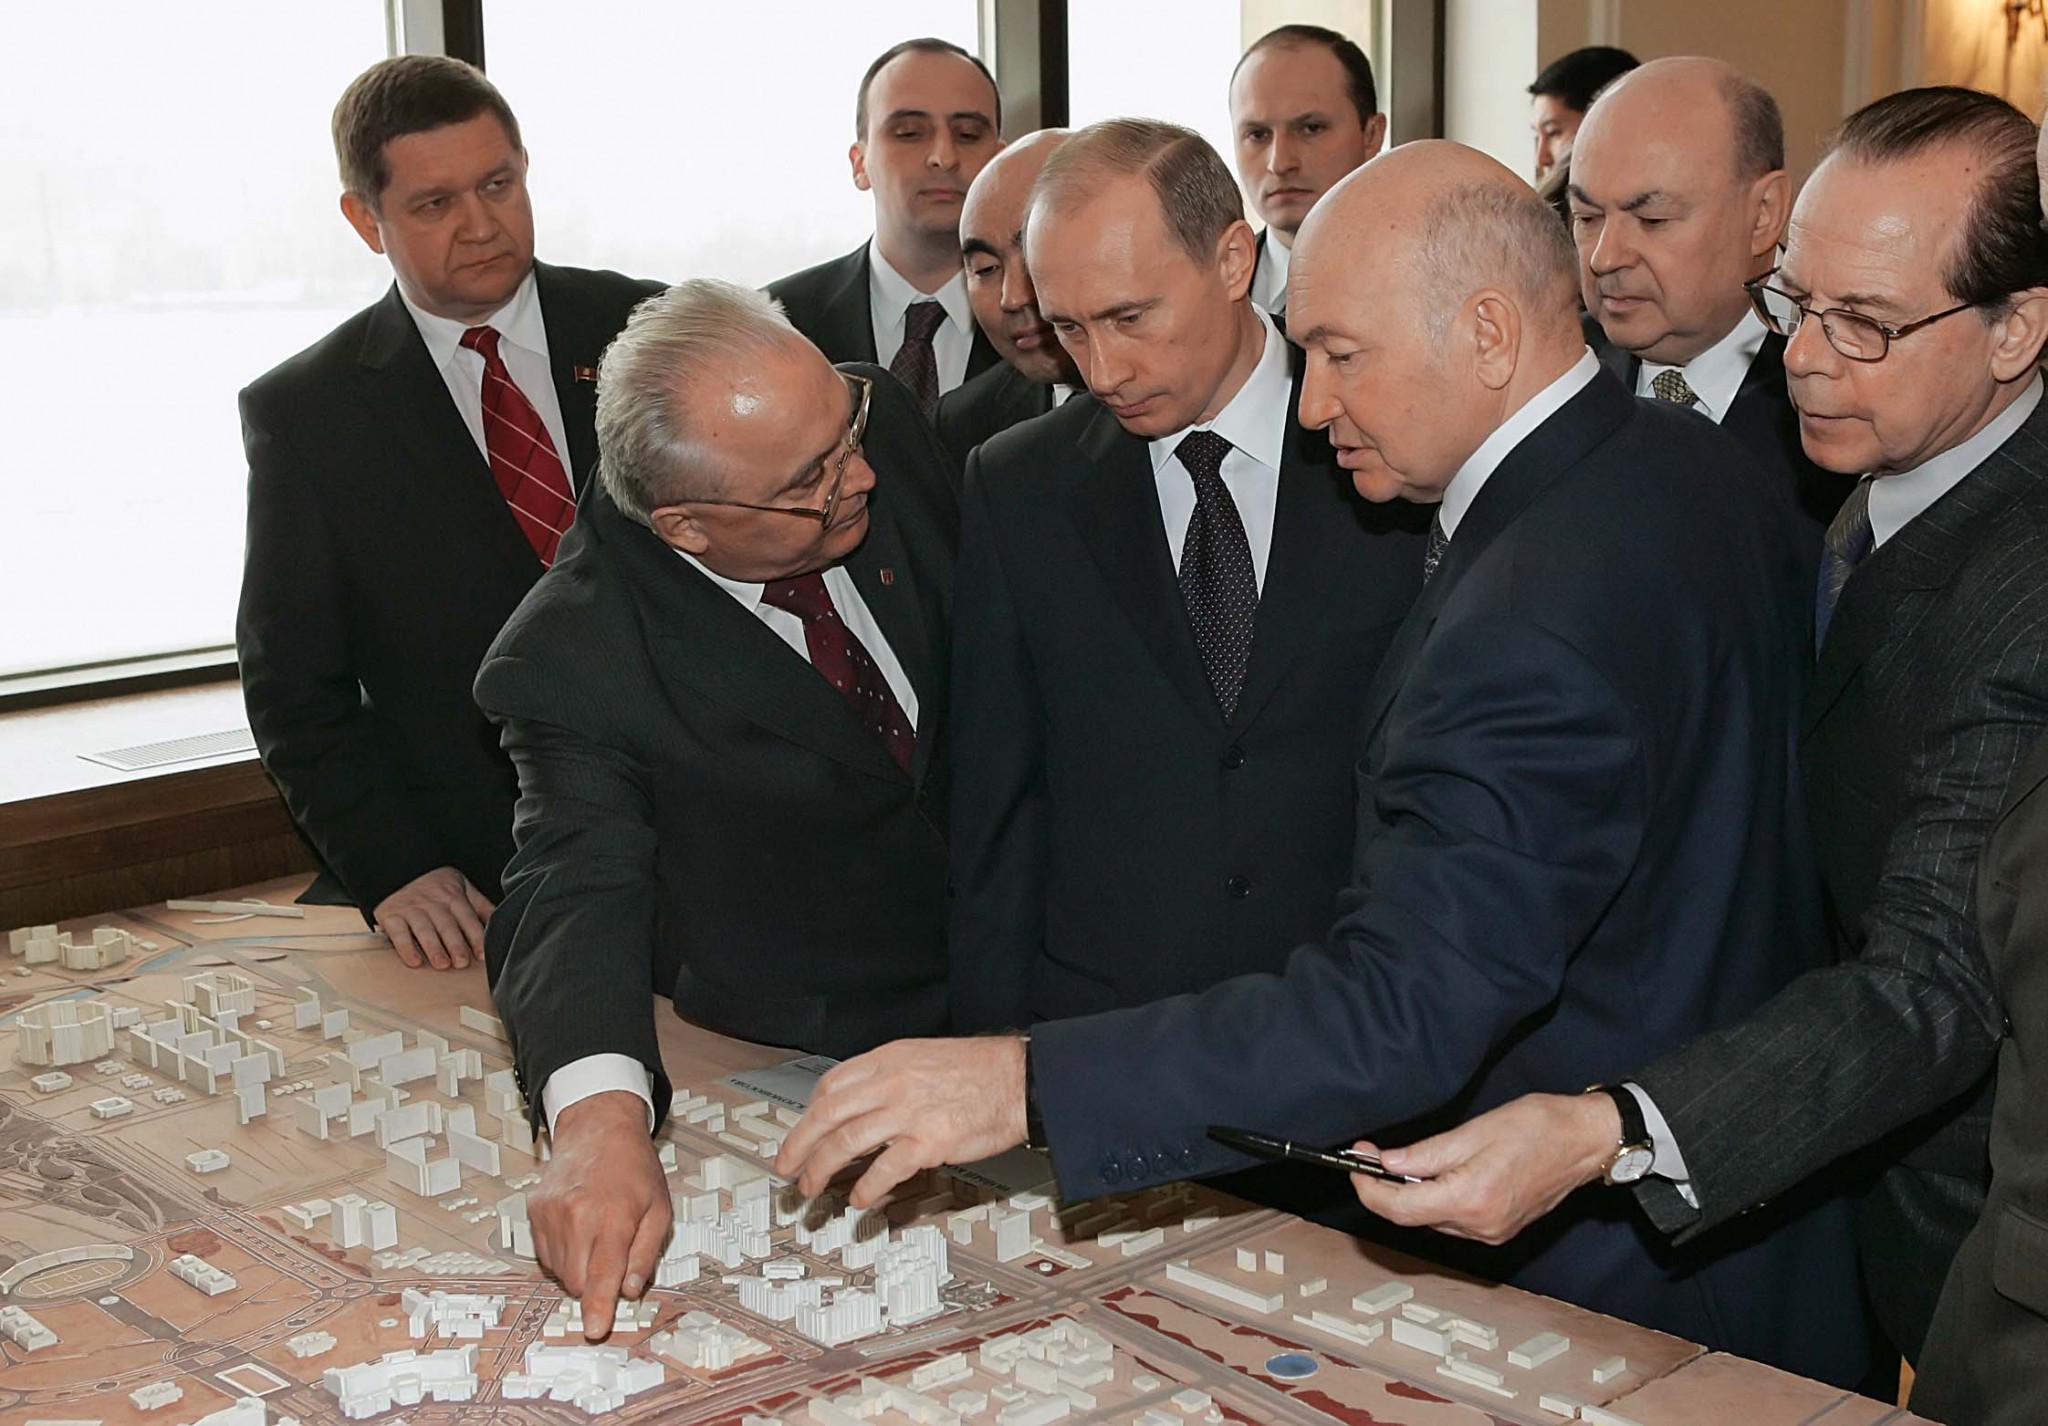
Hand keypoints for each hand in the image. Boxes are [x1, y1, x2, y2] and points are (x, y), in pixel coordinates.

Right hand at [372, 866, 492, 969]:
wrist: (400, 869)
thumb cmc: (436, 886)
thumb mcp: (462, 888)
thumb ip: (481, 907)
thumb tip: (502, 922)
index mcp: (453, 896)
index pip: (467, 917)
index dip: (475, 936)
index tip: (482, 955)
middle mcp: (432, 901)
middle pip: (446, 924)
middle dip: (456, 944)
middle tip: (462, 963)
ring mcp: (411, 908)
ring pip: (424, 929)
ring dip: (434, 948)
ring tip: (442, 964)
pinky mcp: (390, 915)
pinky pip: (398, 933)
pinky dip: (405, 948)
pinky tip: (414, 961)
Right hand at [529, 1091, 668, 1340]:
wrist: (598, 1129)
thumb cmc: (635, 1169)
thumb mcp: (659, 1209)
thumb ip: (645, 1254)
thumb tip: (630, 1291)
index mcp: (613, 1215)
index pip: (604, 1273)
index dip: (599, 1306)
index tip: (595, 1329)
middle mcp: (576, 1215)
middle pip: (578, 1281)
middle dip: (596, 1286)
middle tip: (613, 1259)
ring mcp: (550, 1214)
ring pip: (560, 1272)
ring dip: (580, 1270)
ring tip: (597, 1235)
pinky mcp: (534, 1213)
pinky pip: (547, 1256)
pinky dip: (564, 1256)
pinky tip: (579, 1230)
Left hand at [775, 1037, 1027, 1207]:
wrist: (1020, 1080)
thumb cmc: (979, 1070)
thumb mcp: (924, 1056)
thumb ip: (889, 1075)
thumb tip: (861, 1100)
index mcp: (889, 1059)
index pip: (831, 1084)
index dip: (809, 1112)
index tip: (803, 1130)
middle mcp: (892, 1083)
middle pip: (826, 1115)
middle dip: (798, 1145)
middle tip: (786, 1166)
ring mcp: (908, 1113)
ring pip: (845, 1143)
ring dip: (821, 1170)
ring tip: (812, 1187)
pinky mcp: (928, 1143)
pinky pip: (884, 1170)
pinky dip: (864, 1187)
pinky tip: (858, 1198)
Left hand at [1347, 1092, 1619, 1244]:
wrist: (1585, 1141)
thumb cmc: (1538, 1127)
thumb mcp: (1475, 1131)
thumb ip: (1426, 1155)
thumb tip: (1387, 1165)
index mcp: (1472, 1200)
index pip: (1401, 1209)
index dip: (1369, 1190)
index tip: (1355, 1166)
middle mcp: (1481, 1226)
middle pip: (1412, 1218)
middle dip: (1384, 1189)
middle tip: (1368, 1156)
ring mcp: (1491, 1233)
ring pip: (1430, 1220)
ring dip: (1408, 1195)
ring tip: (1395, 1163)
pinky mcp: (1499, 1229)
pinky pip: (1452, 1220)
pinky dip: (1433, 1200)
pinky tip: (1429, 1177)